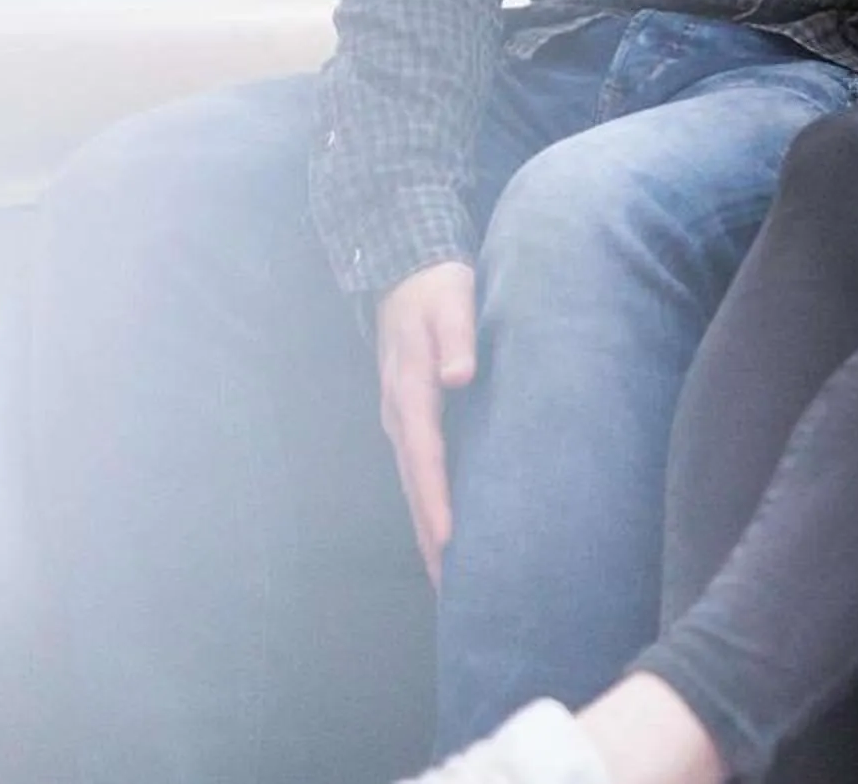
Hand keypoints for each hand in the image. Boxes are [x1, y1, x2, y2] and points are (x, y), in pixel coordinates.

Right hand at [376, 259, 476, 584]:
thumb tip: (459, 376)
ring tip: (448, 576)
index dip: (436, 499)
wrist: (406, 270)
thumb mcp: (452, 301)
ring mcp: (399, 419)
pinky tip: (443, 528)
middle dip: (429, 535)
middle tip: (451, 587)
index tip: (450, 541)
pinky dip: (428, 504)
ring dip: (427, 528)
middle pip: (414, 485)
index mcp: (411, 391)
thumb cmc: (437, 287)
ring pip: (413, 484)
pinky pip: (418, 471)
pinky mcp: (409, 418)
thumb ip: (457, 337)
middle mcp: (398, 414)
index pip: (425, 455)